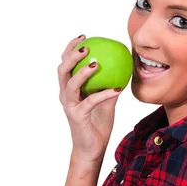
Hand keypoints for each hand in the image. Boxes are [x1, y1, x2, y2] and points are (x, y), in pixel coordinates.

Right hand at [58, 34, 122, 162]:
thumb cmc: (98, 125)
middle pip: (62, 70)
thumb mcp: (106, 102)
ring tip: (94, 63)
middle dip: (70, 55)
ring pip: (70, 84)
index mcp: (70, 89)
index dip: (70, 48)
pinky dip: (104, 94)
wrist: (93, 148)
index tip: (83, 36)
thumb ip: (110, 86)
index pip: (66, 64)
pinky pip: (91, 102)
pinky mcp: (77, 116)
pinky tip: (116, 89)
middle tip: (85, 45)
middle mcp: (66, 96)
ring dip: (82, 72)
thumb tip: (124, 69)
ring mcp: (70, 106)